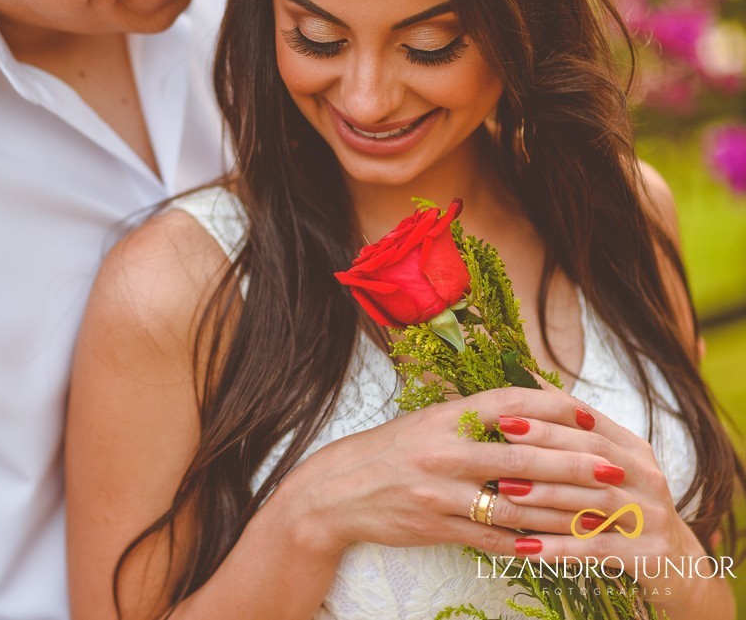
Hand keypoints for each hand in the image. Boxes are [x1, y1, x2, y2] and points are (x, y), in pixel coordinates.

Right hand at [278, 385, 620, 560]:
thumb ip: (473, 416)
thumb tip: (530, 406)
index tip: (591, 414)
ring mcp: (441, 493)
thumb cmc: (388, 450)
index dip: (556, 407)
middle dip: (575, 464)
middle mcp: (444, 452)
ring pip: (517, 504)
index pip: (511, 403)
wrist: (335, 492)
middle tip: (614, 470)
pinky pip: (493, 538)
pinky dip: (529, 542)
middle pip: (524, 457)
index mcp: (445, 417)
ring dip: (564, 512)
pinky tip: (559, 545)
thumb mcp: (427, 421)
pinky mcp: (438, 527)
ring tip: (601, 514)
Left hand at [489, 384, 718, 612]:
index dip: (547, 415)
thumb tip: (527, 379)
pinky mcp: (650, 552)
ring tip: (507, 491)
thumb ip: (572, 432)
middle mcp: (647, 476)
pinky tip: (527, 548)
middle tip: (502, 440)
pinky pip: (598, 548)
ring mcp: (652, 515)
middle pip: (593, 454)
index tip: (505, 412)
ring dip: (548, 494)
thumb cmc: (624, 505)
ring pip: (595, 499)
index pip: (589, 423)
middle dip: (544, 445)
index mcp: (633, 449)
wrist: (677, 563)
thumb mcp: (607, 465)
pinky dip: (561, 547)